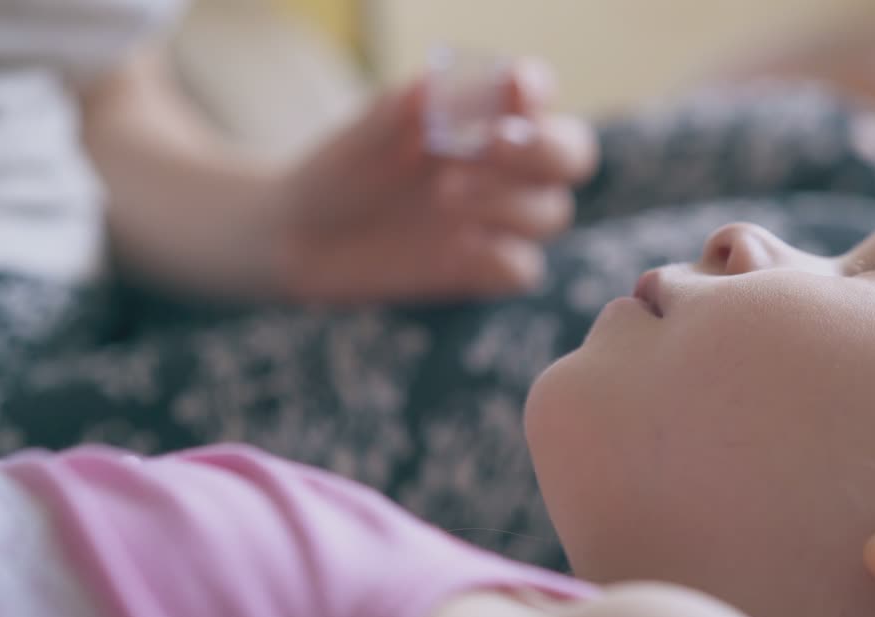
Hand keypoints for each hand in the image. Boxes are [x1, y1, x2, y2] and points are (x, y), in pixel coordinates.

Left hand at [270, 59, 598, 301]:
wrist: (301, 236)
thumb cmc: (341, 171)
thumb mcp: (368, 133)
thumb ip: (406, 111)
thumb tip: (435, 89)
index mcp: (486, 118)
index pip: (538, 93)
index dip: (537, 89)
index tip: (512, 88)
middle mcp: (504, 168)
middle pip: (573, 155)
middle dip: (545, 149)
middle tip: (491, 145)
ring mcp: (498, 221)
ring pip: (552, 212)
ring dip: (508, 200)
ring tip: (443, 194)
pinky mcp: (482, 270)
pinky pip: (523, 269)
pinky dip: (500, 254)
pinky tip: (454, 245)